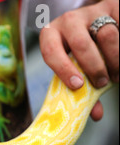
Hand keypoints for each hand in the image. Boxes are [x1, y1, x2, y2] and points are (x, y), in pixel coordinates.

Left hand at [39, 0, 118, 120]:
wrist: (94, 19)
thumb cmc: (78, 51)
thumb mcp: (73, 65)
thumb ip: (82, 88)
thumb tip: (96, 115)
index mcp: (50, 35)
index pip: (50, 52)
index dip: (62, 69)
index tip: (77, 85)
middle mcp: (68, 21)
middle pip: (81, 44)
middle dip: (94, 67)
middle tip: (102, 83)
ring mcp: (92, 12)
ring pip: (107, 35)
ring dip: (115, 59)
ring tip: (117, 75)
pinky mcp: (112, 7)